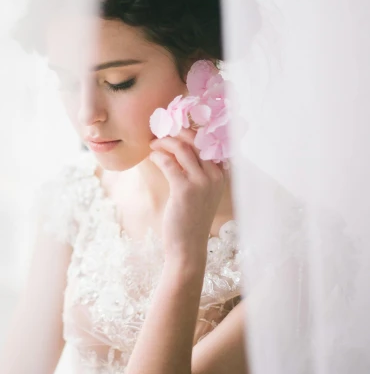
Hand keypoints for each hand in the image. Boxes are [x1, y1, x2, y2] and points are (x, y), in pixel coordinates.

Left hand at [149, 127, 226, 266]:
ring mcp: (202, 182)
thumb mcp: (202, 192)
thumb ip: (198, 171)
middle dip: (176, 132)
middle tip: (161, 133)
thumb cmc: (191, 218)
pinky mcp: (185, 190)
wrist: (188, 246)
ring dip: (164, 142)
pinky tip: (152, 157)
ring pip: (182, 147)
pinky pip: (168, 163)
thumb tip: (179, 146)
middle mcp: (216, 175)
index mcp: (222, 174)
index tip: (176, 127)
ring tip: (153, 144)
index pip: (211, 141)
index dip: (192, 130)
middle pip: (196, 139)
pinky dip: (157, 156)